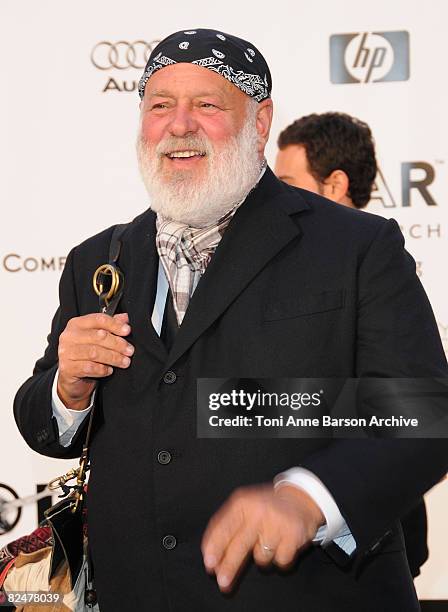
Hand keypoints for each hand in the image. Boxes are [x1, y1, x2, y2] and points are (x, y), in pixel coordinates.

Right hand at [57, 312, 133, 409]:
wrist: (71, 377)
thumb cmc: (84, 355)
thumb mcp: (96, 338)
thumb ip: (109, 326)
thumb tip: (125, 318)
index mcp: (77, 324)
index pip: (98, 320)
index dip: (115, 325)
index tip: (127, 331)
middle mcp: (69, 336)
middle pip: (98, 336)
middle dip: (117, 344)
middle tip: (129, 350)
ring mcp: (66, 352)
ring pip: (94, 353)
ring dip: (113, 358)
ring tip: (124, 362)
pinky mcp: (67, 368)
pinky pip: (89, 367)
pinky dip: (102, 369)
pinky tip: (109, 370)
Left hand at [201, 483, 324, 592]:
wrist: (301, 498)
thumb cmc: (266, 507)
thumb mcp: (244, 507)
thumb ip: (226, 527)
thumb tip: (211, 557)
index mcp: (242, 502)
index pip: (224, 527)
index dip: (215, 547)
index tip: (209, 564)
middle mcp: (259, 511)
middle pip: (240, 544)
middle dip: (229, 566)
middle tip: (222, 582)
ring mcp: (277, 523)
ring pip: (261, 557)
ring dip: (262, 557)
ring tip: (268, 541)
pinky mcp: (294, 535)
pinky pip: (280, 561)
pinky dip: (280, 557)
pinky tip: (282, 544)